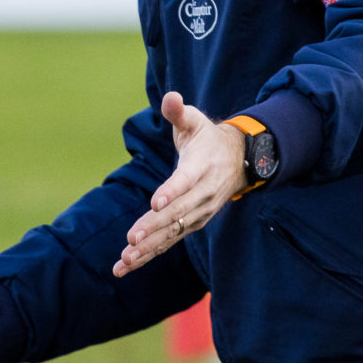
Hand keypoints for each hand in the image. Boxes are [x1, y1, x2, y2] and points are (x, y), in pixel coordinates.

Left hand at [113, 91, 245, 277]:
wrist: (237, 160)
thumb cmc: (206, 138)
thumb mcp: (194, 120)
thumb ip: (179, 111)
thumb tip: (171, 97)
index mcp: (202, 165)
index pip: (186, 180)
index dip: (172, 191)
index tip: (155, 203)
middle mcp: (203, 192)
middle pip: (178, 213)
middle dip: (154, 227)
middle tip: (132, 239)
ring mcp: (200, 211)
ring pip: (174, 232)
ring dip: (149, 248)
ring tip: (125, 259)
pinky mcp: (194, 223)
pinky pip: (170, 241)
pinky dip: (149, 254)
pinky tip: (127, 265)